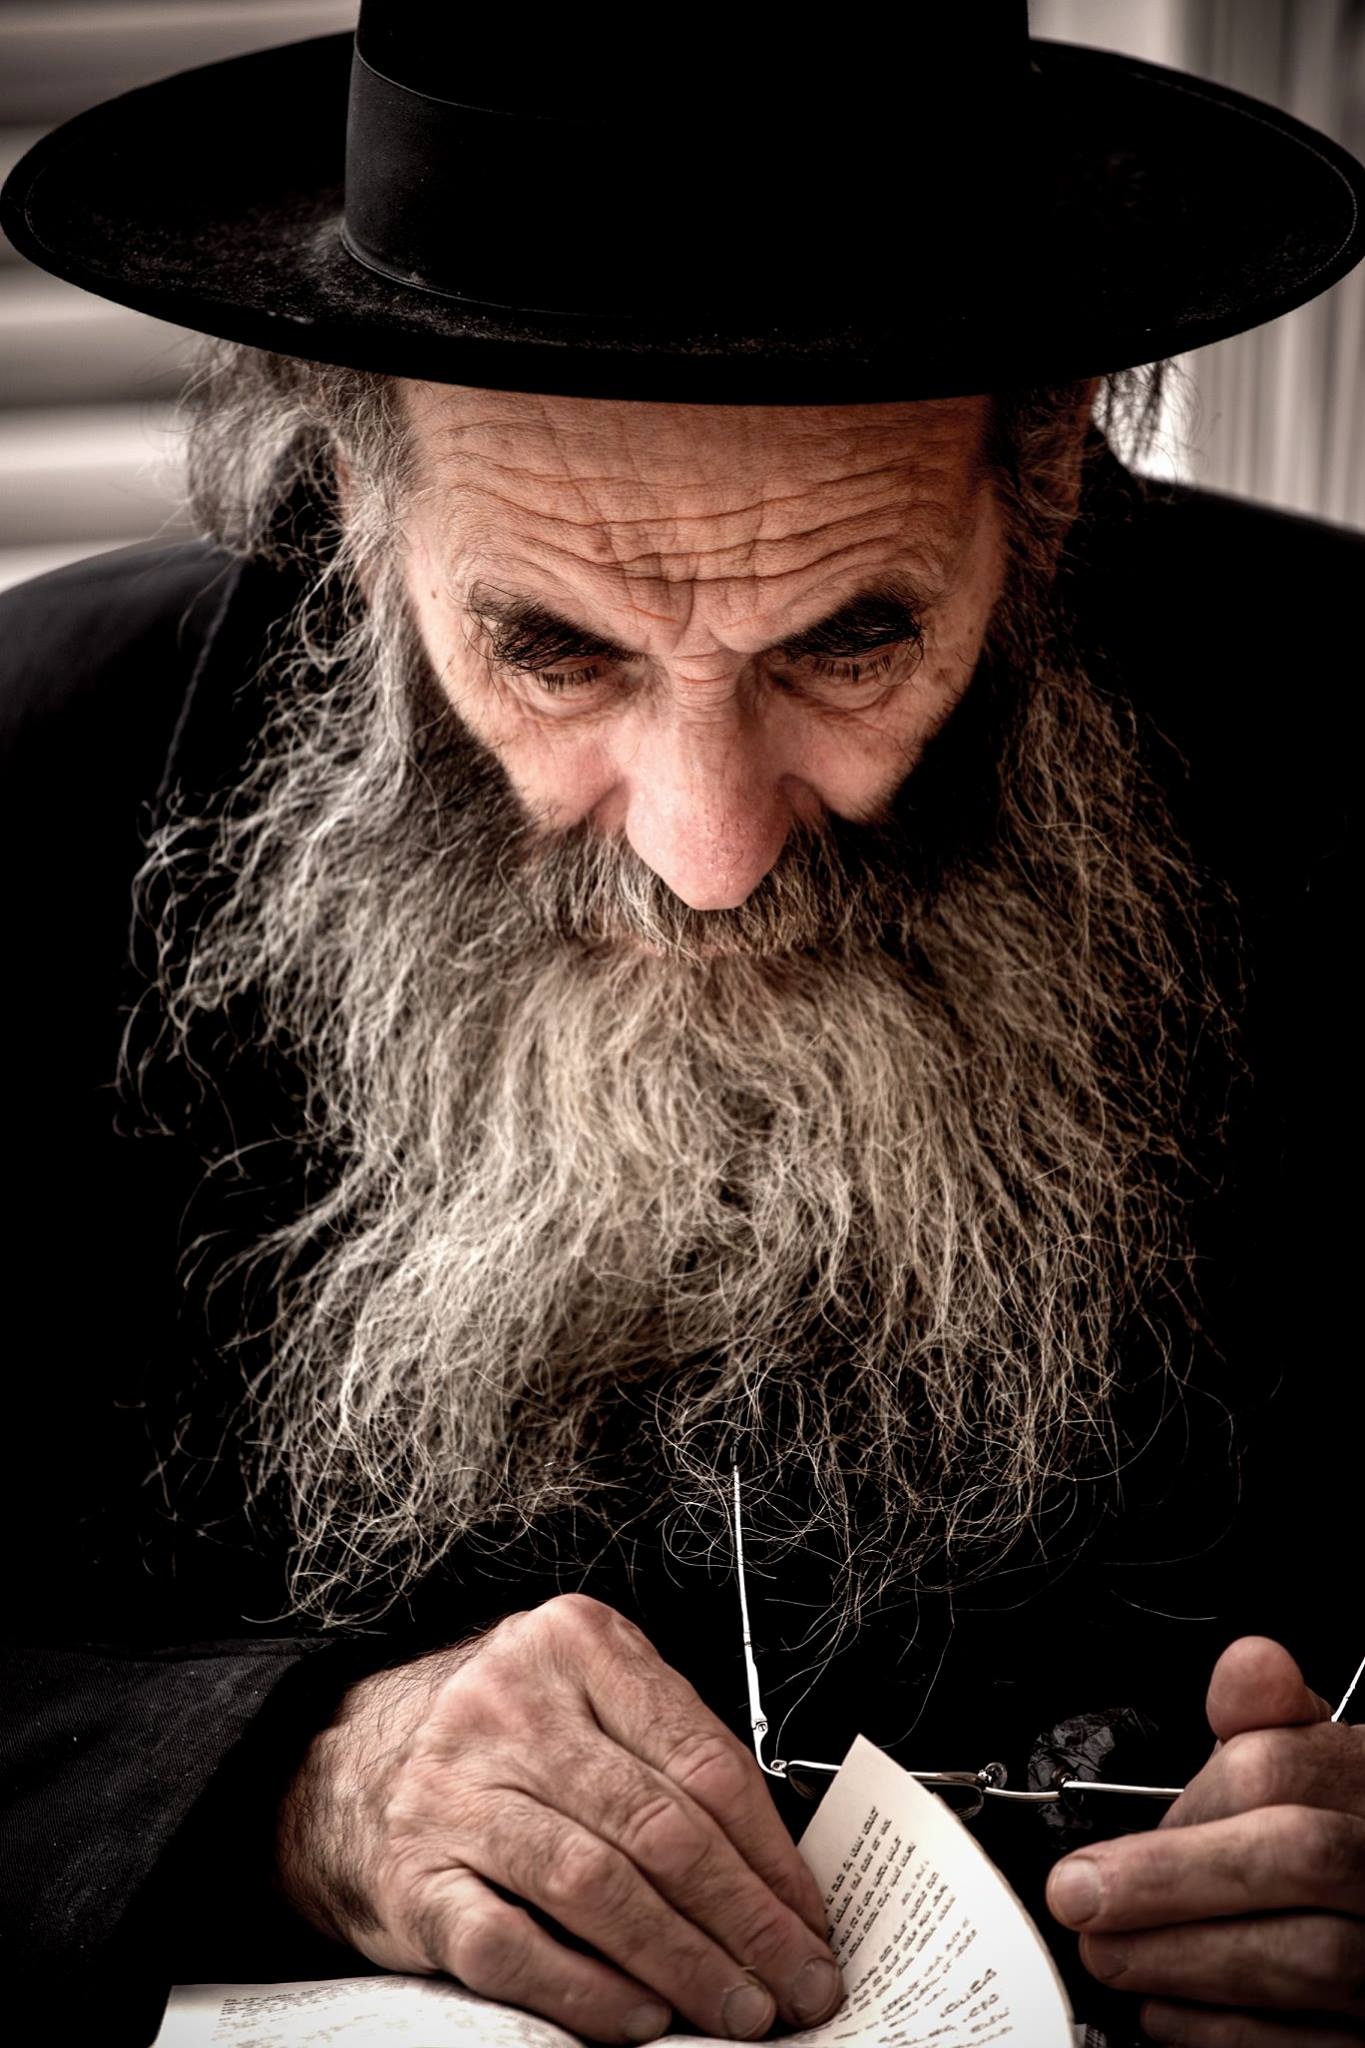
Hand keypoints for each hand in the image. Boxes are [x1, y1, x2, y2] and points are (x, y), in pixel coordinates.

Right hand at [274, 1594, 842, 2043]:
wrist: (344, 1768)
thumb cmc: (500, 1738)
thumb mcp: (584, 1699)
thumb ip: (668, 1754)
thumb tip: (780, 1874)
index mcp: (575, 1644)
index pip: (703, 1758)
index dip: (773, 1854)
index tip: (814, 1920)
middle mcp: (512, 1706)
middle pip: (660, 1826)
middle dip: (746, 1920)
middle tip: (798, 1983)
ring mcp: (456, 1791)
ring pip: (596, 1886)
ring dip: (685, 1963)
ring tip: (740, 2009)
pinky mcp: (415, 1878)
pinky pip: (514, 1947)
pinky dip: (588, 1991)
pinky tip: (642, 2018)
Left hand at [1045, 1635, 1364, 2042]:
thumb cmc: (1336, 1827)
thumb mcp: (1314, 1755)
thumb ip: (1268, 1716)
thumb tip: (1247, 1664)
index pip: (1279, 1771)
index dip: (1189, 1802)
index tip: (1113, 1831)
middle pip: (1298, 1859)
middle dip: (1171, 1879)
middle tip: (1079, 1897)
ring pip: (1308, 1960)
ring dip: (1184, 1961)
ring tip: (1105, 1953)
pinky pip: (1311, 2043)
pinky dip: (1225, 2032)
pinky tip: (1163, 2010)